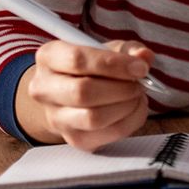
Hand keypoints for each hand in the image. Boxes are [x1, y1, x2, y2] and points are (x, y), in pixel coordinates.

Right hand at [15, 39, 155, 150]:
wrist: (71, 96)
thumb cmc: (91, 68)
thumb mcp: (107, 48)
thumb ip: (128, 49)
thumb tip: (143, 57)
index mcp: (48, 57)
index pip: (77, 60)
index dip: (114, 64)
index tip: (139, 67)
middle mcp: (44, 89)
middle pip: (83, 92)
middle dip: (121, 88)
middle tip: (138, 83)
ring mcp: (57, 118)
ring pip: (94, 118)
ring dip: (126, 106)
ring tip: (136, 95)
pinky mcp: (75, 139)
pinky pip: (109, 133)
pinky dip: (131, 120)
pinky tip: (133, 108)